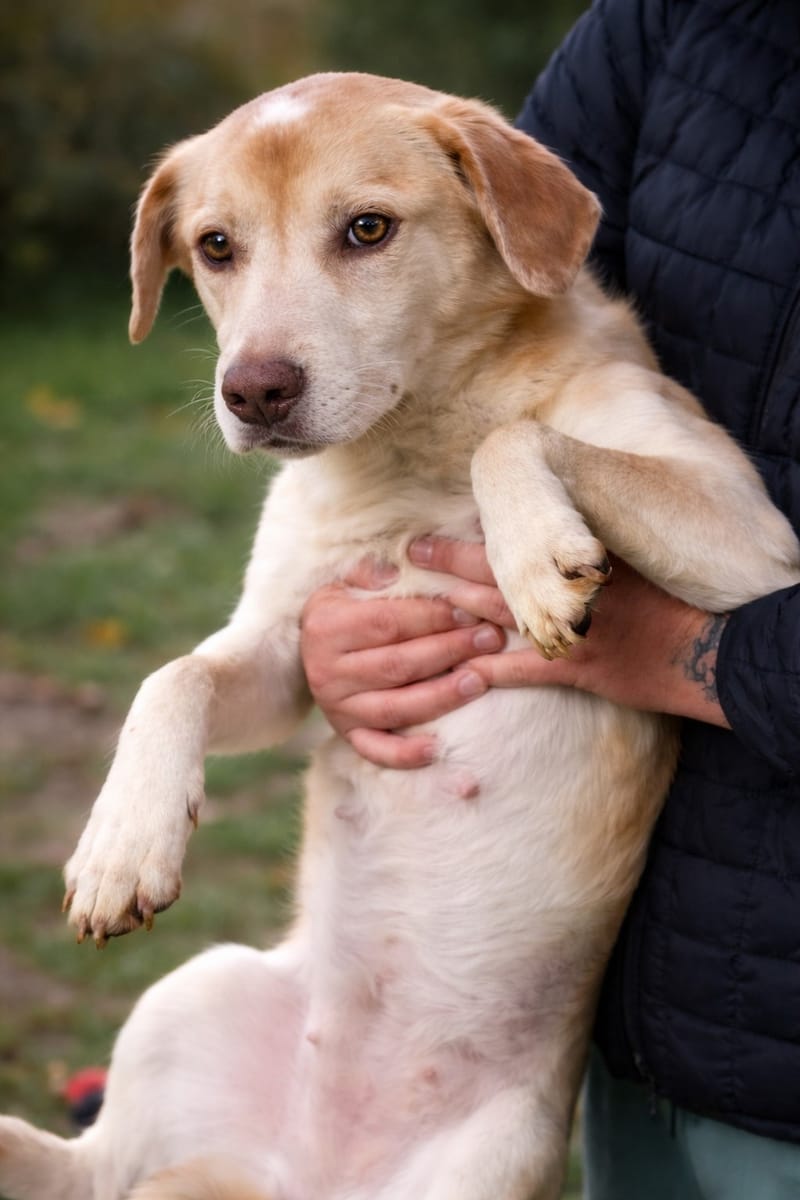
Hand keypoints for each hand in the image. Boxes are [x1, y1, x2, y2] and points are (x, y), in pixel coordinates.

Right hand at [300, 557, 504, 767]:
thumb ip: (374, 573)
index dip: (432, 617)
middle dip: (449, 651)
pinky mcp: (347, 735)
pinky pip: (377, 750)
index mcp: (326, 627)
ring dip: (440, 697)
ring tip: (479, 681)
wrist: (312, 647)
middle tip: (490, 639)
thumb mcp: (348, 581)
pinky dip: (405, 754)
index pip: (387, 622)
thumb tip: (399, 570)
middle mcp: (326, 671)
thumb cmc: (347, 607)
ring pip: (394, 707)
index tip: (470, 611)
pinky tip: (437, 749)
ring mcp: (337, 708)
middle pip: (397, 664)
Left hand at [409, 537, 729, 725]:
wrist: (715, 648)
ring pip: (500, 615)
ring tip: (420, 603)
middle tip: (413, 548)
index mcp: (585, 556)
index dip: (481, 528)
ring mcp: (572, 628)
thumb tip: (568, 520)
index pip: (523, 535)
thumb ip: (602, 540)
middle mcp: (572, 588)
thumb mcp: (641, 556)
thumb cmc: (681, 599)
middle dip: (451, 559)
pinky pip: (523, 671)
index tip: (450, 517)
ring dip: (458, 610)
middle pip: (497, 569)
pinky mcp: (578, 668)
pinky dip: (489, 672)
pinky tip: (458, 672)